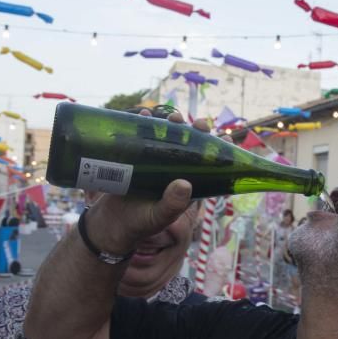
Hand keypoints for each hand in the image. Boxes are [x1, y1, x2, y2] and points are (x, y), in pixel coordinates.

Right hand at [84, 109, 207, 252]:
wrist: (110, 224)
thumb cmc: (139, 224)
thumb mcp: (158, 217)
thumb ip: (172, 205)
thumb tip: (185, 184)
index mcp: (187, 186)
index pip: (209, 167)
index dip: (219, 152)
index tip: (227, 137)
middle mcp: (175, 172)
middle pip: (190, 147)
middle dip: (196, 132)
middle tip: (198, 124)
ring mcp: (156, 164)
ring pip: (169, 140)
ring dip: (173, 126)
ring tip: (173, 117)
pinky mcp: (138, 159)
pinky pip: (145, 139)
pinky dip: (146, 125)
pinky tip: (145, 114)